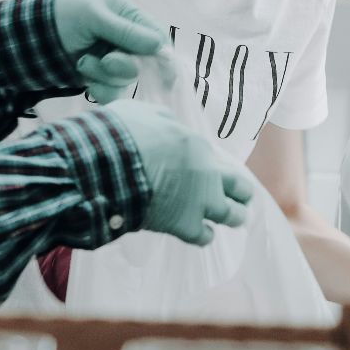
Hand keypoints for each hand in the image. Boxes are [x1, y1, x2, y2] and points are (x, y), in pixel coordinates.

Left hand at [51, 0, 171, 103]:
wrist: (32, 37)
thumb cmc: (65, 16)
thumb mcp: (95, 16)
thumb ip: (126, 31)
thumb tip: (159, 46)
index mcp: (130, 16)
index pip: (159, 36)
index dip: (163, 56)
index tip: (164, 73)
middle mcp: (127, 40)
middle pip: (145, 63)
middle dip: (124, 66)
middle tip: (106, 60)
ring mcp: (115, 60)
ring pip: (127, 80)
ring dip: (105, 76)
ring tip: (83, 63)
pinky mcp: (103, 78)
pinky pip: (113, 92)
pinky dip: (101, 90)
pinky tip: (86, 80)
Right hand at [98, 100, 253, 245]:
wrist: (106, 166)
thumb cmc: (122, 134)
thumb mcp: (145, 113)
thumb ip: (165, 122)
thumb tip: (170, 127)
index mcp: (197, 146)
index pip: (219, 159)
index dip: (217, 167)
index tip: (215, 172)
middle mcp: (206, 175)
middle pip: (239, 187)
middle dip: (242, 193)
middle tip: (243, 197)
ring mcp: (199, 202)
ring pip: (232, 215)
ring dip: (234, 216)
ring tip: (235, 218)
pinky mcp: (184, 225)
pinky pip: (204, 236)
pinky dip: (204, 235)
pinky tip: (202, 233)